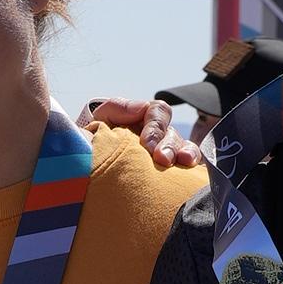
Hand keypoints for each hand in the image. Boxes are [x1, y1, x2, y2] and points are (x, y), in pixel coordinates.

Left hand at [80, 96, 199, 172]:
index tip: (146, 145)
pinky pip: (189, 171)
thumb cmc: (94, 141)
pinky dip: (193, 171)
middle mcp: (159, 135)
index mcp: (143, 119)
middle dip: (169, 145)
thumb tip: (140, 108)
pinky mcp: (172, 175)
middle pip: (173, 134)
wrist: (89, 169)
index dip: (155, 126)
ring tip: (184, 163)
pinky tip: (190, 176)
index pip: (158, 111)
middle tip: (162, 160)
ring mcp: (168, 155)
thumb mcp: (100, 120)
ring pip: (186, 149)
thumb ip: (116, 108)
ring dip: (186, 154)